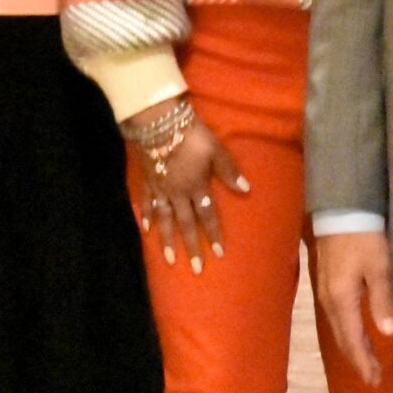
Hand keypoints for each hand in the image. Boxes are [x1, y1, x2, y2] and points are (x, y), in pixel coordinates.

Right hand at [126, 102, 249, 274]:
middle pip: (186, 224)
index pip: (208, 215)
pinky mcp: (147, 182)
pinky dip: (146, 216)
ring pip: (164, 220)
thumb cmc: (191, 135)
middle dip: (192, 247)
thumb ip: (229, 171)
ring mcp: (160, 190)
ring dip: (168, 241)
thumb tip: (247, 190)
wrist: (159, 123)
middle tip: (196, 269)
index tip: (219, 253)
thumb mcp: (215, 150)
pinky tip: (145, 229)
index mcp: (197, 187)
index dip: (214, 234)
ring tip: (170, 260)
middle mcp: (178, 194)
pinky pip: (146, 203)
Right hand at [315, 230, 392, 385]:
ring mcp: (325, 292)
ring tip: (364, 360)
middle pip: (343, 338)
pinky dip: (346, 331)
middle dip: (357, 359)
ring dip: (351, 347)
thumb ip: (381, 300)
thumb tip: (387, 333)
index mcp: (342, 300)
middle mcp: (329, 301)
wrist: (341, 211)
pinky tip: (354, 331)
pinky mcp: (326, 283)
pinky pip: (336, 317)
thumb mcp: (378, 267)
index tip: (375, 381)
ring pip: (338, 329)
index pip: (353, 340)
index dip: (364, 362)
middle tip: (372, 378)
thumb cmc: (363, 238)